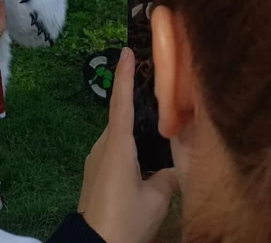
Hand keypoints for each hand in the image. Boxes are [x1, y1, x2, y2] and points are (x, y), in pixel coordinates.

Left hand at [78, 48, 178, 242]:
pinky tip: (146, 156)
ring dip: (135, 130)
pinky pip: (115, 149)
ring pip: (119, 135)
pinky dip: (129, 145)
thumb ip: (167, 177)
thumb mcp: (156, 200)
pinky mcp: (95, 172)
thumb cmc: (125, 218)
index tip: (127, 51)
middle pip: (121, 117)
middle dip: (137, 104)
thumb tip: (175, 166)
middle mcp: (103, 145)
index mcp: (118, 146)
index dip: (125, 76)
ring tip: (159, 127)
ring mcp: (96, 158)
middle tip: (158, 91)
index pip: (122, 103)